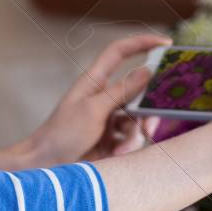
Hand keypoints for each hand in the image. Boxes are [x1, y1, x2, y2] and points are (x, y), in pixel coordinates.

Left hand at [22, 33, 168, 166]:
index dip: (141, 43)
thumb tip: (147, 70)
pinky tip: (116, 156)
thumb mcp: (93, 111)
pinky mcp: (112, 140)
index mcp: (95, 81)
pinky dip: (128, 147)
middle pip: (138, 92)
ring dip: (135, 135)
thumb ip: (121, 91)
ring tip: (122, 149)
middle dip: (148, 109)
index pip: (120, 52)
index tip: (166, 42)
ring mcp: (109, 119)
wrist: (45, 168)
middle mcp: (104, 97)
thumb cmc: (60, 135)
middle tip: (150, 125)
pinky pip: (132, 138)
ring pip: (138, 119)